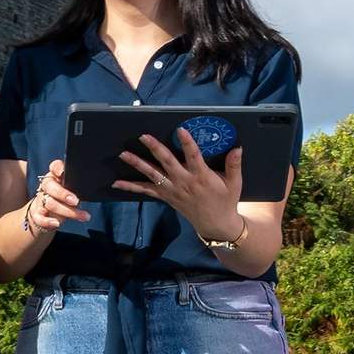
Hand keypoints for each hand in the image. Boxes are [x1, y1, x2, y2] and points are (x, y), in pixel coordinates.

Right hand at [26, 160, 90, 231]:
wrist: (46, 215)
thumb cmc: (65, 200)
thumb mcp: (73, 191)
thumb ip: (79, 188)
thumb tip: (101, 189)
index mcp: (56, 177)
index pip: (54, 167)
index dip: (57, 168)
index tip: (62, 173)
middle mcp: (47, 186)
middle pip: (49, 186)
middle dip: (62, 194)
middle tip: (76, 201)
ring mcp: (40, 200)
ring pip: (49, 203)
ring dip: (67, 211)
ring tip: (83, 216)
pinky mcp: (37, 214)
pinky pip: (39, 217)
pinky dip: (48, 221)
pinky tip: (57, 223)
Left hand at [117, 132, 242, 238]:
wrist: (216, 224)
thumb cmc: (226, 201)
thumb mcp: (235, 183)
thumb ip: (234, 165)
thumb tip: (237, 147)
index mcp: (202, 177)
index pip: (194, 156)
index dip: (187, 143)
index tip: (180, 130)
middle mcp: (184, 182)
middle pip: (167, 162)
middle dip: (155, 148)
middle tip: (143, 136)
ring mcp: (172, 190)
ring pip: (152, 175)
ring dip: (137, 164)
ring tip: (123, 154)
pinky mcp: (165, 197)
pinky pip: (146, 191)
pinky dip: (131, 187)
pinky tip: (116, 183)